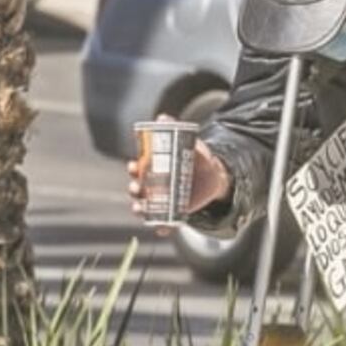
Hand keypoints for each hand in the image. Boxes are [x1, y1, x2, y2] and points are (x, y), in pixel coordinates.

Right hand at [127, 114, 231, 235]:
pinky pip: (164, 223)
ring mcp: (163, 201)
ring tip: (140, 209)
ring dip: (140, 209)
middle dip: (133, 190)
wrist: (214, 174)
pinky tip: (160, 230)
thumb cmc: (196, 157)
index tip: (133, 166)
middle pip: (137, 190)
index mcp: (153, 169)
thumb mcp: (187, 143)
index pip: (137, 169)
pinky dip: (161, 228)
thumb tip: (162, 116)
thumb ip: (176, 129)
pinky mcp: (174, 212)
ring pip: (146, 207)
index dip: (132, 169)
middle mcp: (154, 186)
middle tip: (136, 189)